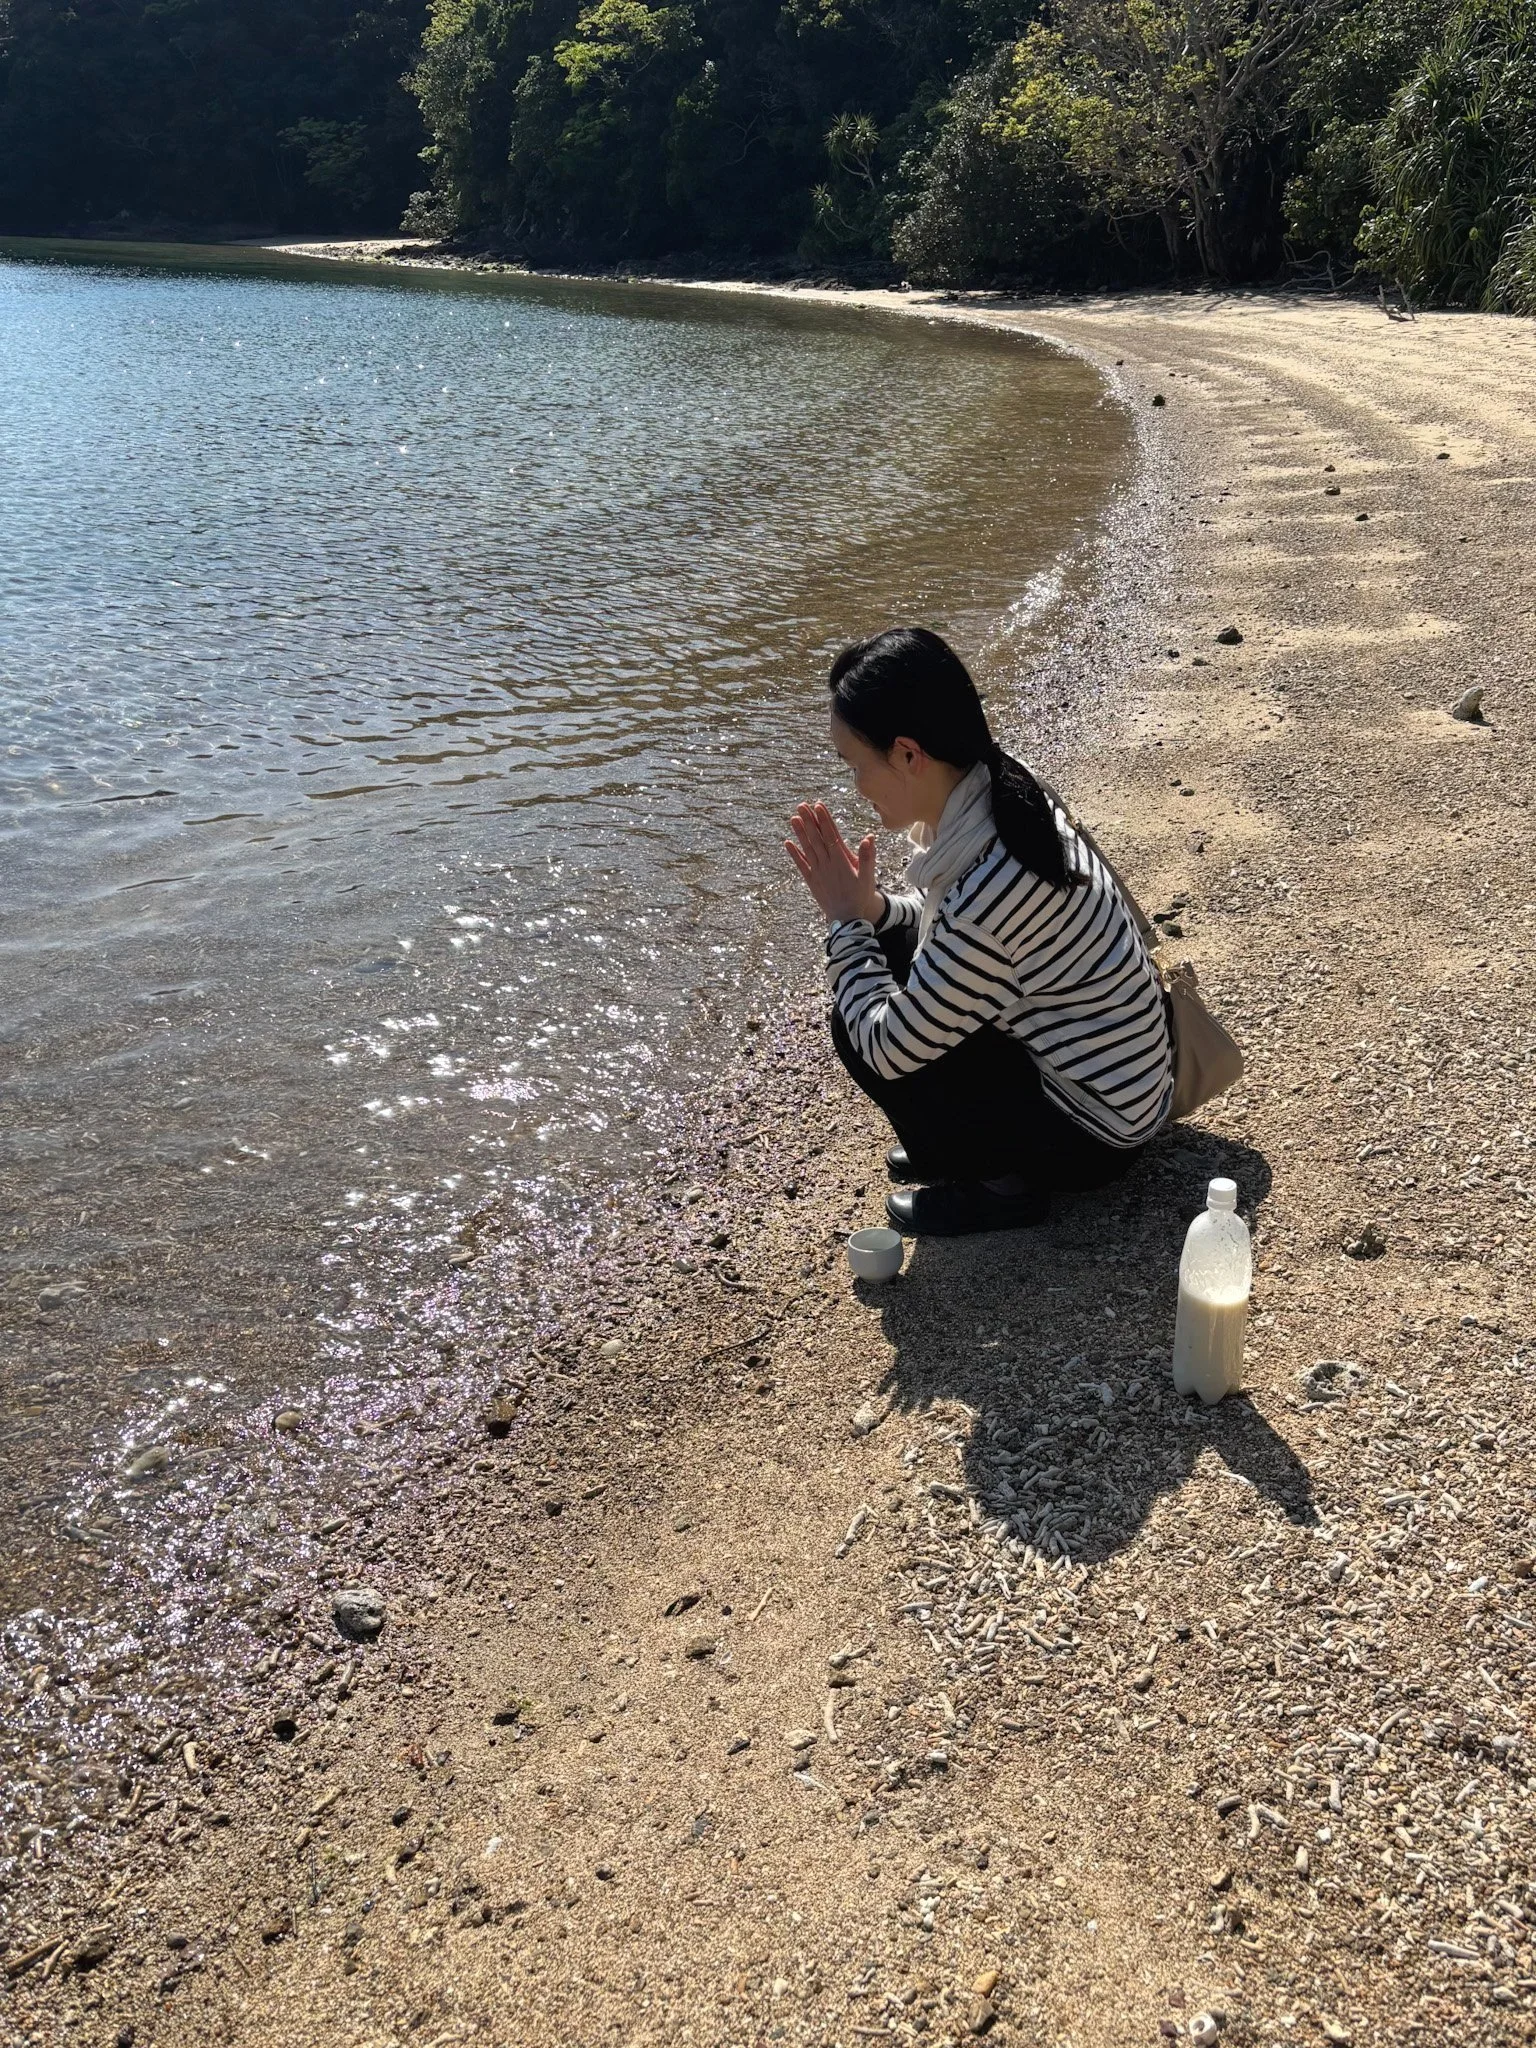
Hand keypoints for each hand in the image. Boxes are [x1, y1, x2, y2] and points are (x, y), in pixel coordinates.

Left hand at [784, 803, 881, 924]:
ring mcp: (817, 872)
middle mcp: (826, 864)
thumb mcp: (868, 877)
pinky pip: (801, 865)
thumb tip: (869, 837)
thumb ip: (868, 857)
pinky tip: (787, 843)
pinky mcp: (811, 880)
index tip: (818, 806)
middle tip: (802, 805)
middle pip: (816, 838)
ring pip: (807, 849)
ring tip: (794, 818)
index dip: (824, 820)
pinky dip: (794, 854)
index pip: (831, 835)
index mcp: (841, 861)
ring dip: (800, 833)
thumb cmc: (860, 896)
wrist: (847, 919)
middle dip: (809, 821)